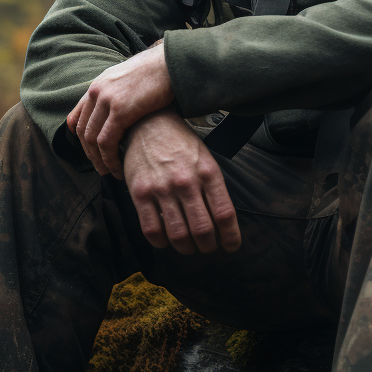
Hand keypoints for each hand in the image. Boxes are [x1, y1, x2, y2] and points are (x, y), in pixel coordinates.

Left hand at [67, 43, 173, 176]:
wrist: (172, 62)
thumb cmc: (159, 71)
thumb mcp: (130, 77)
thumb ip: (119, 90)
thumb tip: (121, 103)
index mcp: (99, 84)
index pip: (79, 115)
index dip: (81, 137)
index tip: (88, 151)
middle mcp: (98, 91)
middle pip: (84, 130)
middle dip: (90, 153)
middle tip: (100, 167)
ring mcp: (107, 100)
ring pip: (92, 139)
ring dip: (99, 160)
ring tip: (109, 172)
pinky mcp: (120, 110)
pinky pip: (107, 142)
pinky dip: (110, 158)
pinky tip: (117, 167)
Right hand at [122, 109, 240, 254]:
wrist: (148, 123)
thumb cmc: (180, 143)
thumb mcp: (205, 158)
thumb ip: (213, 187)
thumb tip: (221, 221)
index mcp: (208, 172)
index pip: (225, 213)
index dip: (231, 237)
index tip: (231, 247)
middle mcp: (187, 181)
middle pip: (203, 230)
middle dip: (208, 247)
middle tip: (208, 248)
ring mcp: (162, 188)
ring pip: (178, 235)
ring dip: (186, 248)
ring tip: (189, 247)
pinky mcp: (140, 193)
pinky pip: (152, 230)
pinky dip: (161, 242)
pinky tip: (166, 240)